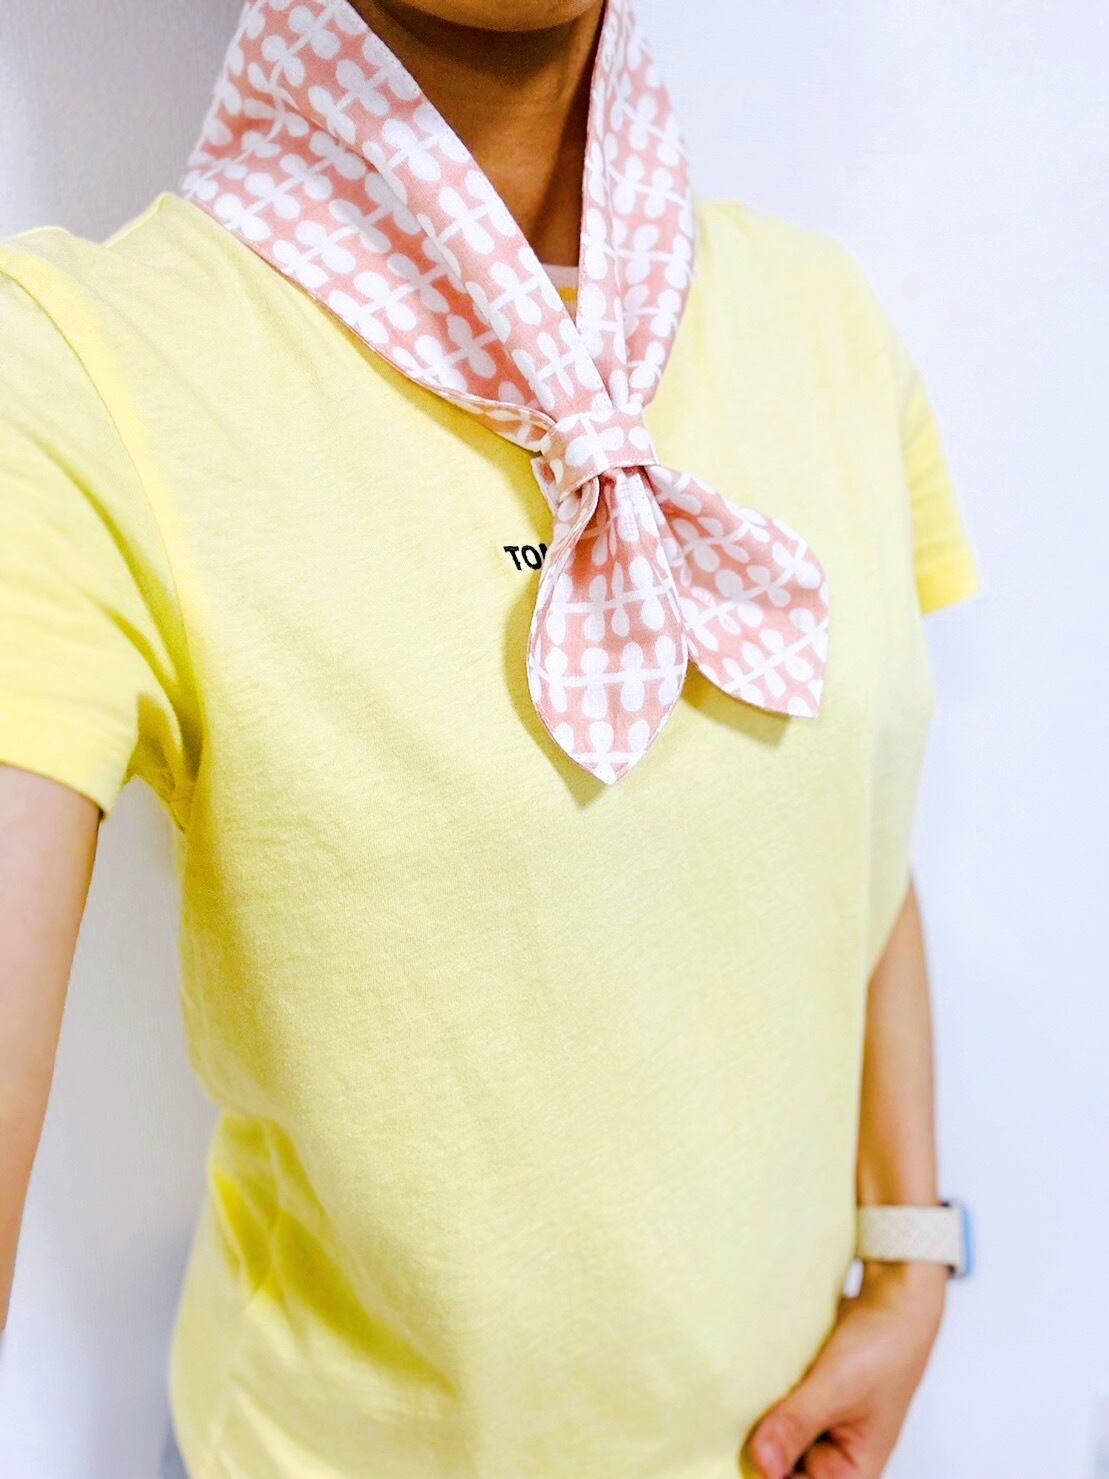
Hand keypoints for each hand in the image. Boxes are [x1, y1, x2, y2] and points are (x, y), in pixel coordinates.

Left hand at [745, 1262, 946, 1477]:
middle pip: (782, 1469)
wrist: (893, 1300)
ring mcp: (820, 1429)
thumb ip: (797, 1425)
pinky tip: (745, 1387)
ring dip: (755, 1423)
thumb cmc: (884, 1349)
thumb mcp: (837, 1388)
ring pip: (774, 1440)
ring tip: (736, 1402)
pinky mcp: (807, 1402)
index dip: (766, 1475)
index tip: (733, 1455)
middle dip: (757, 1448)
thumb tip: (760, 1464)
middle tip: (727, 1423)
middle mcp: (835, 1459)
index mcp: (853, 1473)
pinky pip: (776, 1412)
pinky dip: (761, 1402)